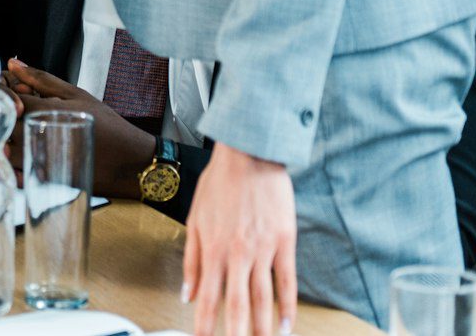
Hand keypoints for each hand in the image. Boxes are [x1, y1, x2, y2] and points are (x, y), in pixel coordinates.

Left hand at [4, 58, 155, 198]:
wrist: (132, 163)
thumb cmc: (109, 127)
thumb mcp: (78, 94)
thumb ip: (41, 79)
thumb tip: (12, 63)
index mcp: (49, 111)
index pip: (9, 100)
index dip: (1, 95)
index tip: (5, 94)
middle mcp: (43, 136)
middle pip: (3, 126)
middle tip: (5, 113)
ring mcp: (44, 161)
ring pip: (5, 152)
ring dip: (1, 142)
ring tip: (12, 133)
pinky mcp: (47, 181)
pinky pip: (16, 176)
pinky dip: (10, 167)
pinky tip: (17, 157)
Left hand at [184, 144, 296, 335]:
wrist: (248, 157)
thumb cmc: (219, 184)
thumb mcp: (195, 219)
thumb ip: (192, 259)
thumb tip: (187, 293)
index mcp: (213, 248)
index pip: (208, 297)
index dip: (205, 324)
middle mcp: (237, 254)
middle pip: (238, 305)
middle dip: (236, 333)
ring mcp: (263, 250)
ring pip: (263, 299)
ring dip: (263, 328)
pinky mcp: (285, 243)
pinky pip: (287, 282)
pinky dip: (287, 307)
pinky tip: (286, 326)